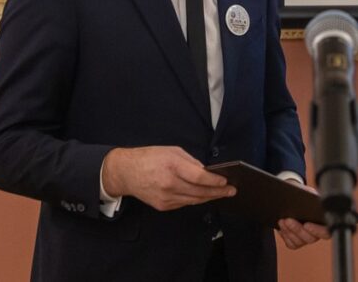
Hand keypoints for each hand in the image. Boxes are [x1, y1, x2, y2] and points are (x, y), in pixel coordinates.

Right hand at [101, 146, 235, 211]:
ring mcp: (165, 197)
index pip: (199, 177)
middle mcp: (169, 184)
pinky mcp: (163, 206)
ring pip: (194, 200)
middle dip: (218, 191)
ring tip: (222, 194)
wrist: (126, 172)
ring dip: (209, 197)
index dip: (214, 180)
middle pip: (199, 192)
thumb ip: (191, 161)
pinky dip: (196, 199)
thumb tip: (207, 171)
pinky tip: (205, 196)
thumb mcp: (172, 151)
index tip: (226, 180)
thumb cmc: (150, 158)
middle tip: (231, 190)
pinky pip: (184, 203)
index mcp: (172, 166)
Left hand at [276, 180, 329, 248]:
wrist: (295, 199)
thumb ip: (312, 198)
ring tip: (282, 220)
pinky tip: (281, 227)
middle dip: (298, 229)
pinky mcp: (297, 242)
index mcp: (325, 221)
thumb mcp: (310, 193)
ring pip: (299, 242)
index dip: (317, 230)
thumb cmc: (305, 196)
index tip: (306, 224)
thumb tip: (311, 200)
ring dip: (289, 231)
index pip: (326, 232)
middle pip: (310, 238)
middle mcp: (317, 233)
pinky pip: (291, 244)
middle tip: (288, 220)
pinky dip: (285, 235)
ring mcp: (307, 239)